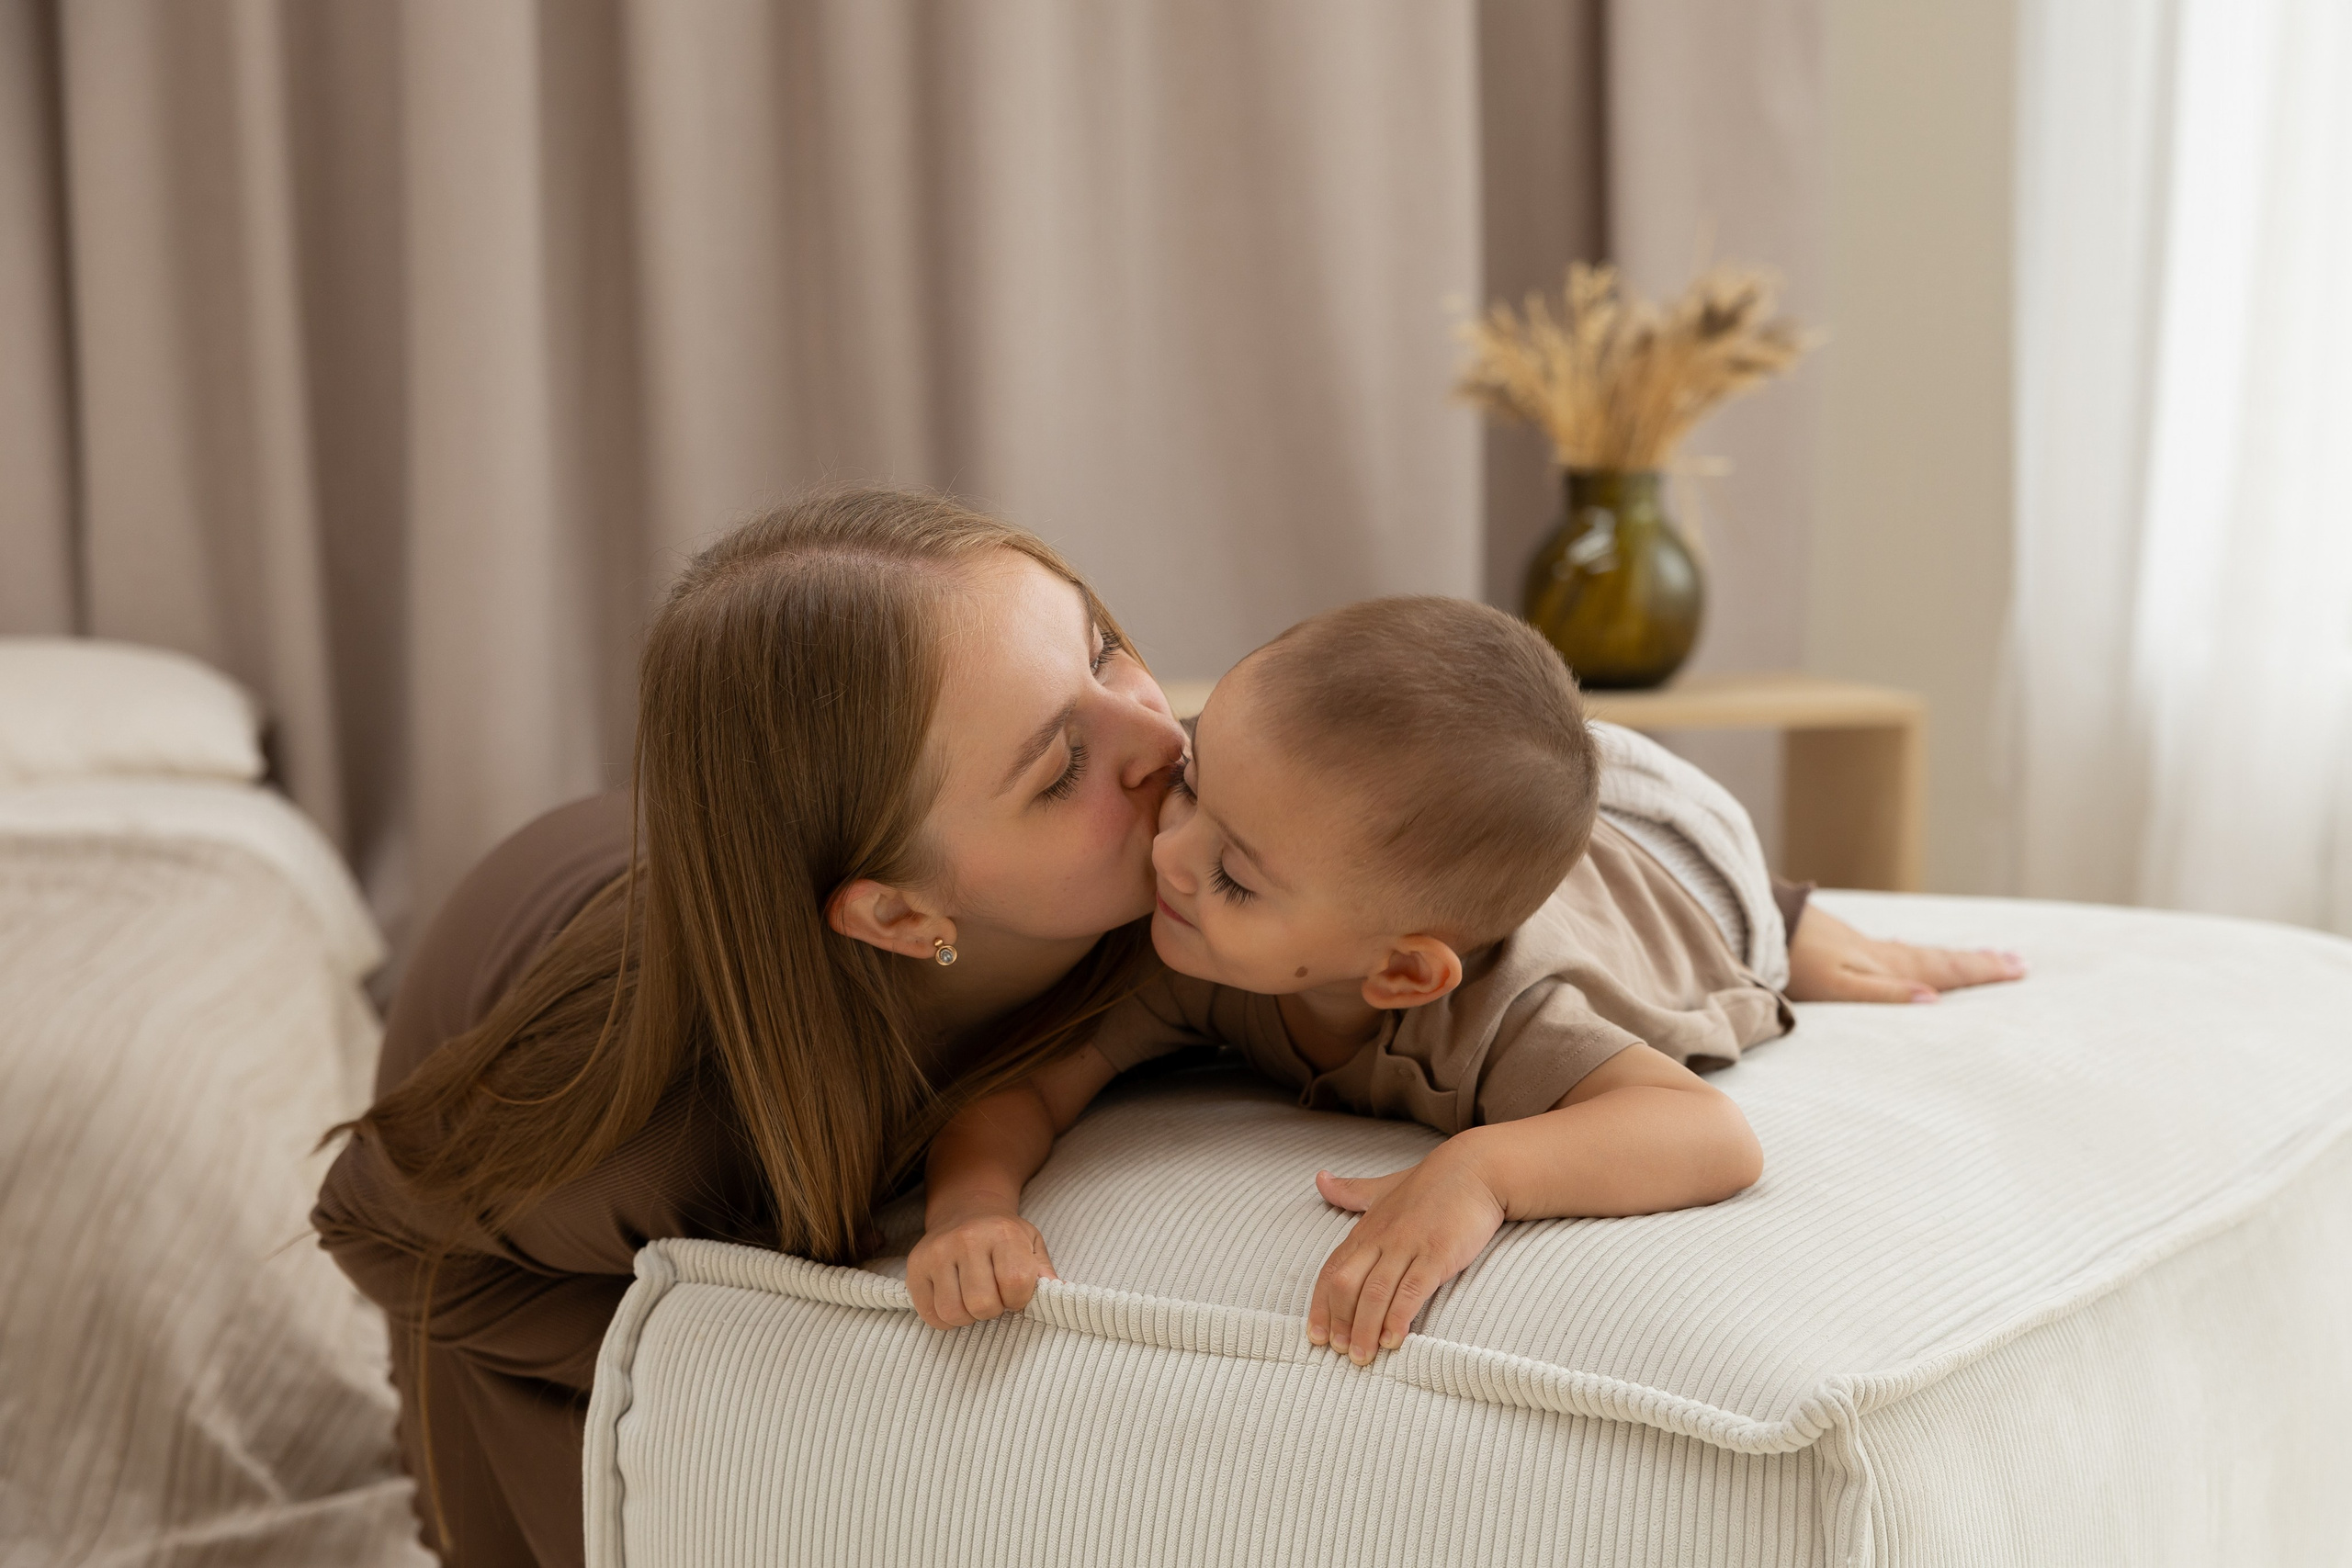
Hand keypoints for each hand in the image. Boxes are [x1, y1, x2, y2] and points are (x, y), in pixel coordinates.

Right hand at [906, 1211, 1056, 1329]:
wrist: (966, 1208)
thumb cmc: (1004, 1234)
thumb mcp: (1032, 1243)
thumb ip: (1044, 1271)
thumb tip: (1059, 1294)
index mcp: (1002, 1233)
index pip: (1016, 1284)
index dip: (1019, 1300)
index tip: (1016, 1293)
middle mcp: (967, 1239)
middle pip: (982, 1304)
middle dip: (994, 1310)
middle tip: (994, 1297)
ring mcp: (937, 1252)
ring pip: (953, 1313)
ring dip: (968, 1316)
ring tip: (974, 1299)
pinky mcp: (915, 1267)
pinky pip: (930, 1315)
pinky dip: (945, 1318)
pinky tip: (955, 1299)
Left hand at [1307, 1143, 1505, 1364]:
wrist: (1476, 1170)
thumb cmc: (1431, 1184)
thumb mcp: (1384, 1188)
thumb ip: (1352, 1191)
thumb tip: (1319, 1179)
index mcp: (1366, 1229)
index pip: (1332, 1271)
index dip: (1320, 1305)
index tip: (1316, 1335)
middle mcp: (1381, 1239)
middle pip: (1346, 1285)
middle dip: (1339, 1322)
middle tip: (1340, 1352)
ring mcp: (1408, 1246)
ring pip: (1375, 1293)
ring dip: (1364, 1329)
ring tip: (1362, 1357)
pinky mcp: (1437, 1254)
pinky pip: (1412, 1291)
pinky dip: (1399, 1317)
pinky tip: (1393, 1339)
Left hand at [1784, 903, 2025, 1004]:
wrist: (1751, 926)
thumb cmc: (1791, 963)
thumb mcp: (1837, 987)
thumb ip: (1883, 994)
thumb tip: (1934, 1002)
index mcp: (1885, 967)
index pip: (1943, 971)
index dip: (1981, 972)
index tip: (2020, 968)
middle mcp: (1880, 955)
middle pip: (1939, 959)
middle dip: (1979, 963)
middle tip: (2019, 962)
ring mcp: (1862, 948)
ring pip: (1920, 953)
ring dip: (1953, 957)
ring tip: (1983, 957)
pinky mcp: (1842, 945)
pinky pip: (1895, 951)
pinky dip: (1915, 955)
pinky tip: (1910, 954)